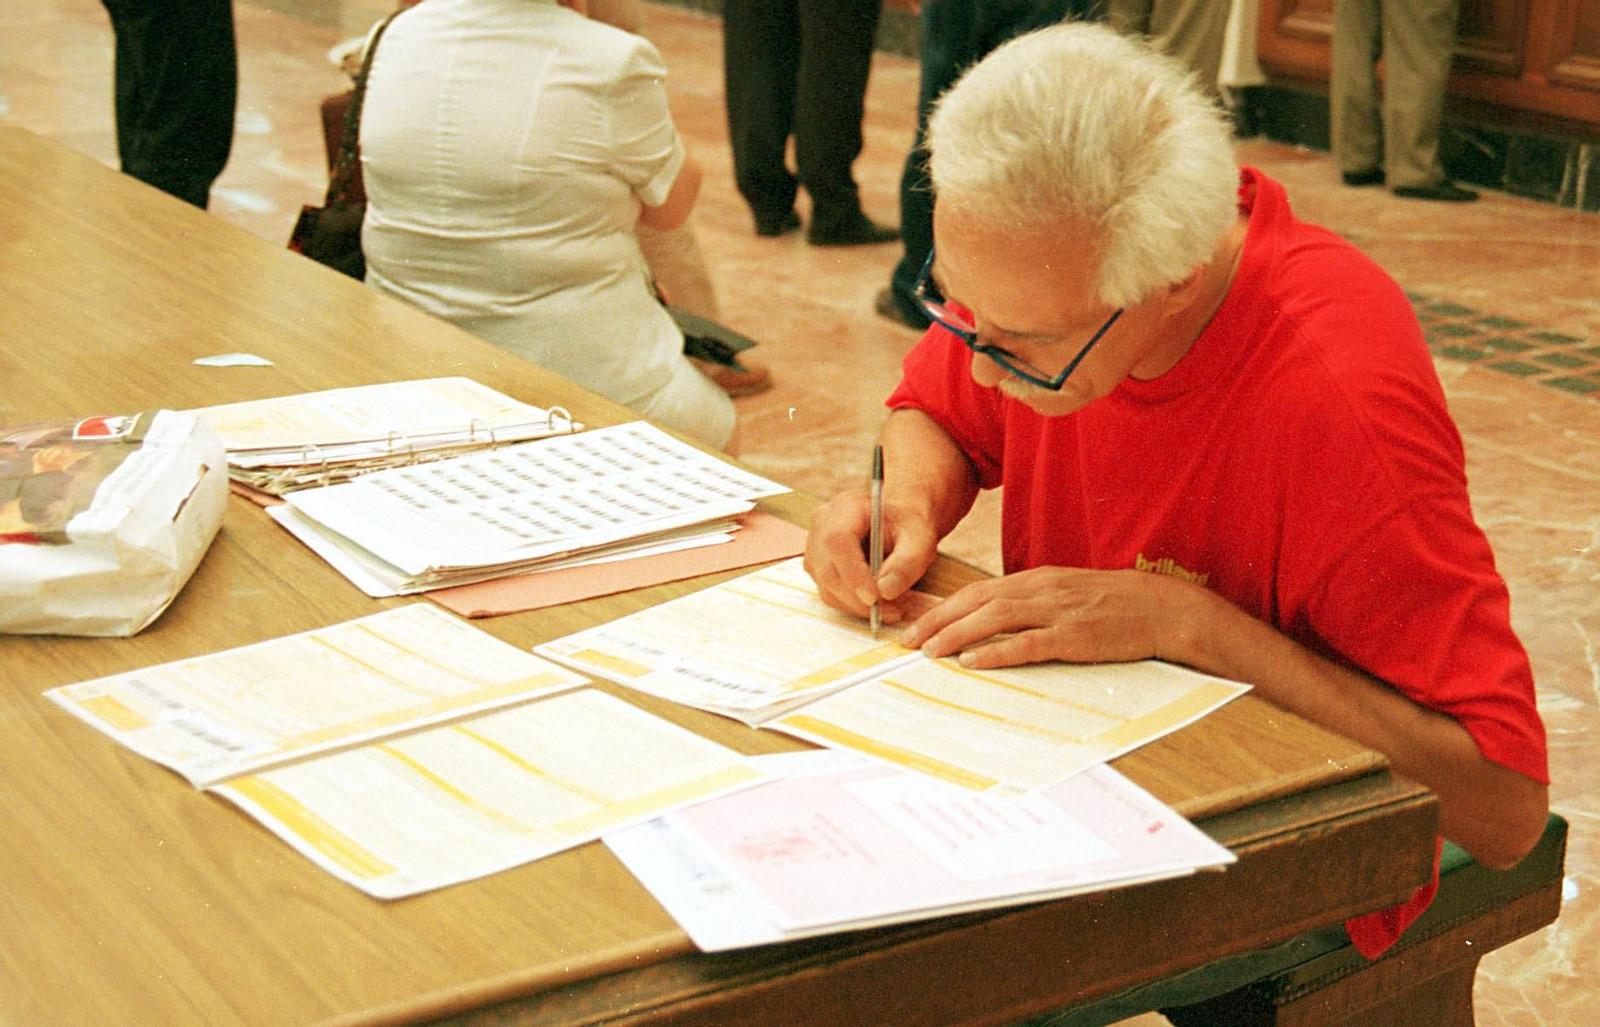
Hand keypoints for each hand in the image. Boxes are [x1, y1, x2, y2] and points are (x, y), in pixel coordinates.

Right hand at [804, 490, 938, 624]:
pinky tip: (876, 603)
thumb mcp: (920, 538)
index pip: (838, 541)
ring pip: (826, 586)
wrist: (898, 521)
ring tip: (890, 608)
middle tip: (891, 611)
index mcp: (847, 507)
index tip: (876, 598)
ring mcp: (815, 546)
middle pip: (828, 569)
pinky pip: (828, 592)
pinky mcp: (817, 566)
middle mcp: (823, 524)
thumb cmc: (907, 525)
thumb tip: (885, 591)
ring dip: (856, 606)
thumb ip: (907, 562)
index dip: (853, 573)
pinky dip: (852, 604)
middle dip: (858, 598)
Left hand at [901, 566, 1202, 667]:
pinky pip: (1029, 643)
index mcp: (1037, 580)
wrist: (1163, 610)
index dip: (942, 607)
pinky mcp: (1076, 636)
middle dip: (938, 620)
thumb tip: (995, 623)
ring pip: (995, 618)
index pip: (978, 590)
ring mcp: (1058, 612)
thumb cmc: (1114, 606)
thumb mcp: (1066, 596)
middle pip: (977, 600)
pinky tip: (974, 661)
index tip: (914, 624)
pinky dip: (997, 651)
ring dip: (957, 634)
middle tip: (906, 640)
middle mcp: (1041, 590)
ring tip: (929, 651)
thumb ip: (1032, 605)